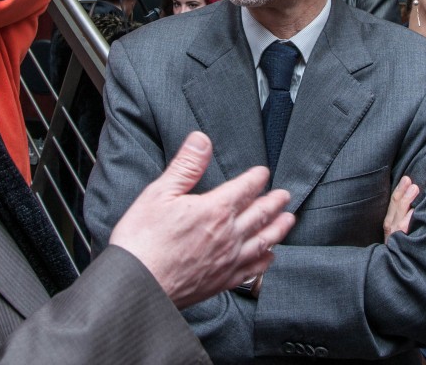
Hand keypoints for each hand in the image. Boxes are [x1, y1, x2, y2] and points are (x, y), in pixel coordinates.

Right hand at [109, 131, 294, 308]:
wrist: (137, 285)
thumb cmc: (142, 241)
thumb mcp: (159, 193)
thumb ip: (186, 165)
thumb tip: (202, 140)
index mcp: (214, 209)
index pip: (245, 188)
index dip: (257, 178)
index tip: (263, 173)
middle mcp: (228, 235)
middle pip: (260, 213)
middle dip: (274, 202)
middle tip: (285, 195)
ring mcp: (228, 260)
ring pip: (264, 240)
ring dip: (278, 228)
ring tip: (288, 220)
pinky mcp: (222, 282)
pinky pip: (254, 269)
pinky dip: (266, 260)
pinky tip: (270, 257)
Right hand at [383, 175, 418, 242]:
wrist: (394, 269)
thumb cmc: (401, 247)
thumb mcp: (399, 229)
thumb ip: (403, 214)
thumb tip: (415, 194)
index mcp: (389, 221)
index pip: (393, 202)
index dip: (399, 189)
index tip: (407, 178)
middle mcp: (390, 227)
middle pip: (395, 205)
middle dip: (402, 191)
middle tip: (410, 180)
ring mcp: (394, 236)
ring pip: (399, 215)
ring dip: (406, 201)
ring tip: (414, 189)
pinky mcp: (399, 245)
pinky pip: (402, 231)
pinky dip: (407, 221)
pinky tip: (414, 212)